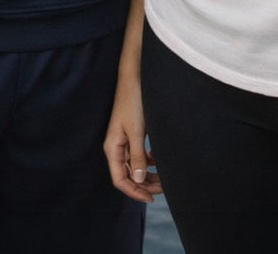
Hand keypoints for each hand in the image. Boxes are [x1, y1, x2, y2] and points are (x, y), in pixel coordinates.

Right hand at [105, 76, 162, 203]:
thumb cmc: (134, 101)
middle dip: (145, 185)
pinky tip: (160, 161)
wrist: (135, 78)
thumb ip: (138, 156)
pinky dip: (149, 161)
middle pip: (128, 175)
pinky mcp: (132, 134)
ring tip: (165, 179)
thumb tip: (139, 180)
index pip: (120, 179)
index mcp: (112, 148)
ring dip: (148, 174)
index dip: (134, 192)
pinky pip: (139, 155)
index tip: (151, 198)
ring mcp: (123, 141)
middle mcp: (116, 147)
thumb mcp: (137, 131)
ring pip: (135, 166)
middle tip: (164, 189)